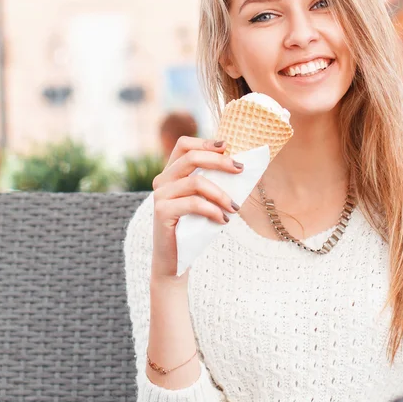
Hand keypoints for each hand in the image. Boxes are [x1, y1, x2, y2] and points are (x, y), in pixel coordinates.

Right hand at [150, 136, 243, 279]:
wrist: (176, 259)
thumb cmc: (195, 228)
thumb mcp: (206, 200)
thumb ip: (215, 182)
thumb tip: (242, 167)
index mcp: (171, 173)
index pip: (184, 145)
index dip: (205, 142)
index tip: (227, 147)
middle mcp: (162, 180)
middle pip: (192, 157)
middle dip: (220, 162)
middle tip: (240, 170)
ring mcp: (160, 195)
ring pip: (196, 182)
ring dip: (221, 194)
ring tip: (235, 208)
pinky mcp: (162, 212)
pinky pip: (194, 204)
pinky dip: (213, 210)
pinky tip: (223, 220)